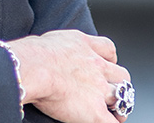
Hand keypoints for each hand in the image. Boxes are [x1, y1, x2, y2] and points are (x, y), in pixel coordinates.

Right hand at [7, 30, 130, 122]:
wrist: (33, 68)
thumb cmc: (30, 54)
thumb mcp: (48, 40)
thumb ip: (55, 47)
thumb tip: (43, 54)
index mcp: (84, 46)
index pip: (108, 49)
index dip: (110, 60)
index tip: (106, 66)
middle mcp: (96, 66)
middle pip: (121, 75)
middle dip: (119, 84)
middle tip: (113, 93)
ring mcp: (98, 89)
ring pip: (123, 98)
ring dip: (120, 106)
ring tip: (116, 113)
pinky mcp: (95, 111)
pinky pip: (112, 122)